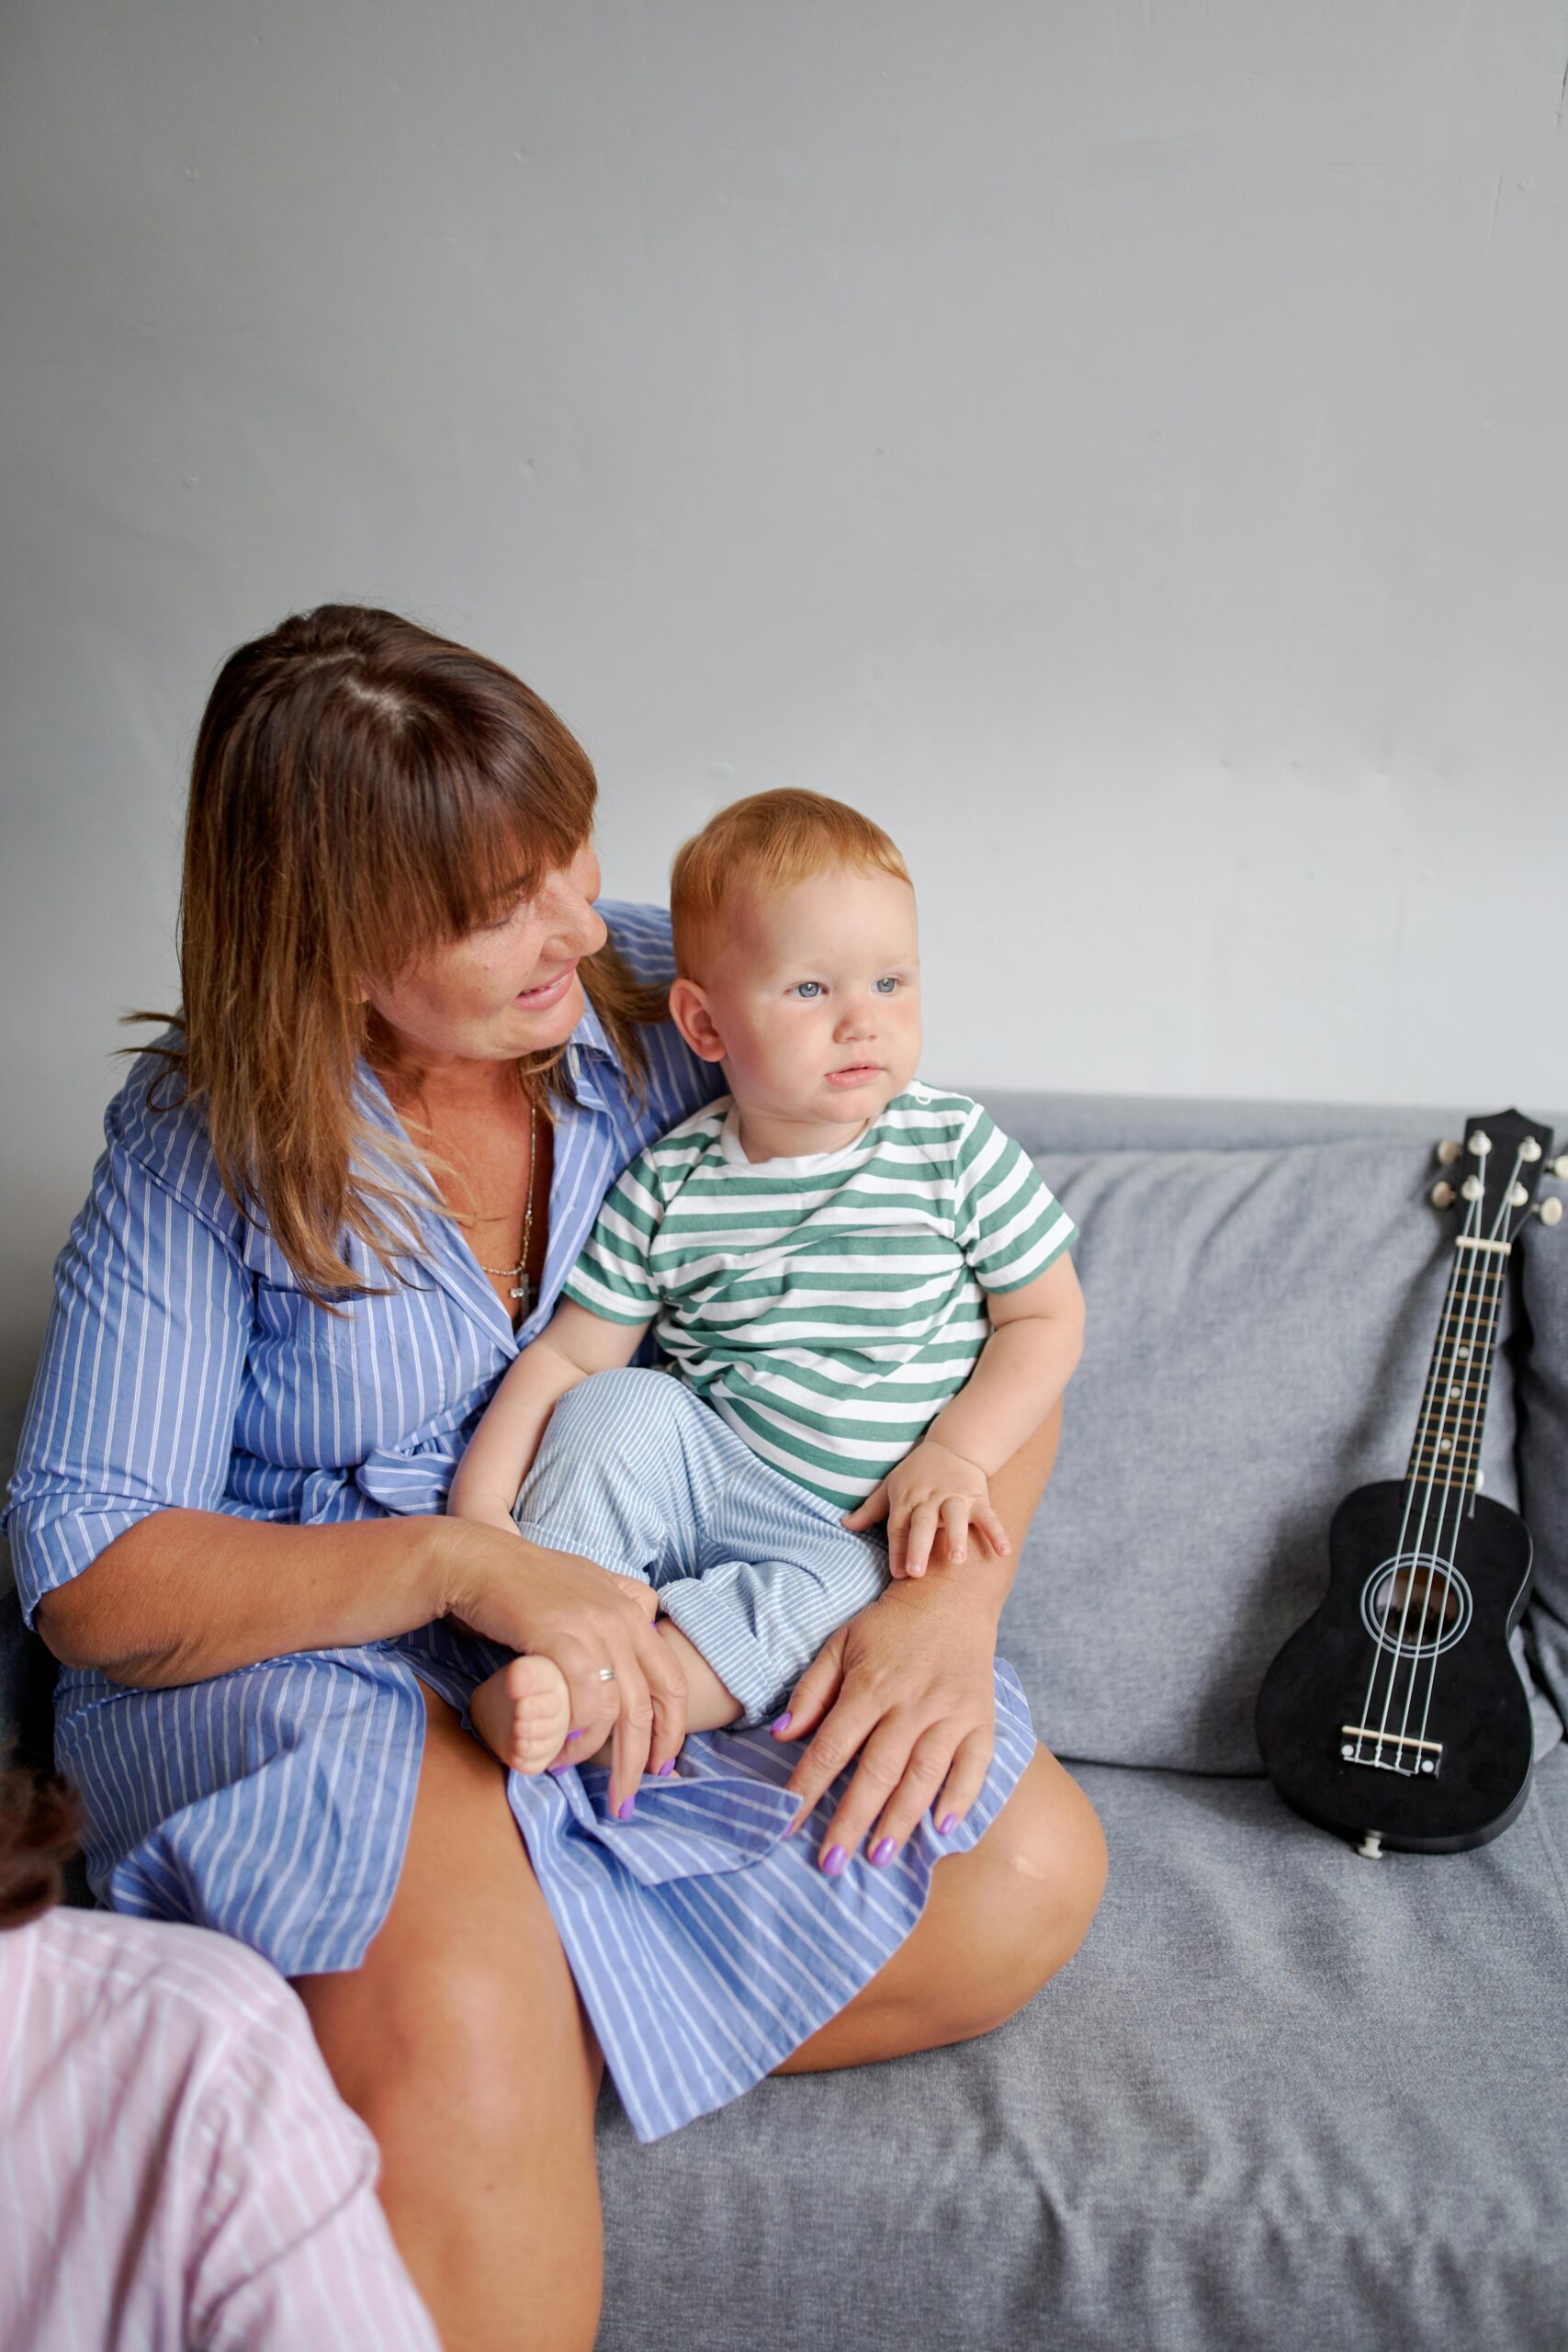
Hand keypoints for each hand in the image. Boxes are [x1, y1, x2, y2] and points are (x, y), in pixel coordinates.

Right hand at [439, 1520, 683, 1818]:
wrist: (477, 1562)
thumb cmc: (525, 1578)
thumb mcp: (587, 1580)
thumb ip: (621, 1598)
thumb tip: (647, 1614)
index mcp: (631, 1611)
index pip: (670, 1681)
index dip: (671, 1730)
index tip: (662, 1766)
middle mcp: (620, 1619)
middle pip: (647, 1705)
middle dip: (640, 1760)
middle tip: (626, 1799)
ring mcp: (591, 1627)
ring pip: (616, 1710)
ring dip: (598, 1756)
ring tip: (575, 1777)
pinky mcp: (558, 1636)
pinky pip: (581, 1700)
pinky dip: (573, 1733)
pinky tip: (555, 1752)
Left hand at [773, 1568, 999, 1870]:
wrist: (952, 1597)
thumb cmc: (889, 1627)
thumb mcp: (840, 1644)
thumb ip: (811, 1691)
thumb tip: (780, 1735)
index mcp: (869, 1686)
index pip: (831, 1746)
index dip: (808, 1788)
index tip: (787, 1824)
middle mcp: (910, 1703)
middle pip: (876, 1771)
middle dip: (851, 1821)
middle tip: (831, 1864)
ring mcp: (949, 1713)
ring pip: (923, 1775)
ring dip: (900, 1820)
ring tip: (878, 1858)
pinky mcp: (981, 1719)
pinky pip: (974, 1765)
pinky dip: (961, 1797)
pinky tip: (942, 1829)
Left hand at [842, 1440, 1010, 1577]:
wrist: (954, 1446)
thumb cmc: (916, 1473)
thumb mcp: (890, 1486)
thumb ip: (870, 1509)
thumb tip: (845, 1524)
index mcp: (907, 1500)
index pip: (899, 1527)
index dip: (897, 1550)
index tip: (896, 1573)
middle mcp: (930, 1500)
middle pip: (923, 1524)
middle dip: (919, 1547)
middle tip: (916, 1573)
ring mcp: (955, 1498)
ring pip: (956, 1517)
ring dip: (956, 1537)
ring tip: (957, 1560)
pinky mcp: (978, 1497)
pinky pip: (989, 1516)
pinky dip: (997, 1532)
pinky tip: (1003, 1552)